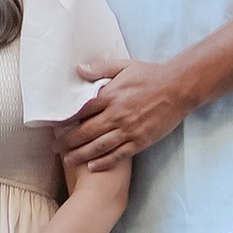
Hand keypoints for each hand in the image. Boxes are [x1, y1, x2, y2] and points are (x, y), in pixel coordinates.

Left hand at [58, 56, 192, 174]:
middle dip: (68, 141)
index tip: (54, 125)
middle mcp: (117, 115)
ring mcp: (128, 130)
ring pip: (99, 146)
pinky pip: (118, 155)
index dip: (66, 119)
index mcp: (111, 96)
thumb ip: (100, 68)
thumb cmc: (150, 75)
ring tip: (68, 160)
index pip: (82, 110)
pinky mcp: (140, 141)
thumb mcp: (124, 65)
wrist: (178, 89)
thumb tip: (78, 69)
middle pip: (86, 131)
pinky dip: (104, 162)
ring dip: (81, 154)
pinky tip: (92, 166)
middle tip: (55, 148)